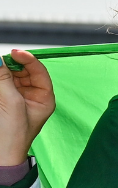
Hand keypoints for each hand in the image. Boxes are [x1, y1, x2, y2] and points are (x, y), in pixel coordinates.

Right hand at [0, 50, 54, 165]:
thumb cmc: (12, 135)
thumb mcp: (11, 104)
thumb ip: (4, 80)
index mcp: (44, 98)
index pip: (38, 71)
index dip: (27, 59)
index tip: (14, 52)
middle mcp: (31, 96)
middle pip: (22, 71)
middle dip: (11, 64)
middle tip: (0, 60)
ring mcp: (16, 98)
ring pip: (9, 76)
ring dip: (3, 71)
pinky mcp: (3, 101)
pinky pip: (2, 85)